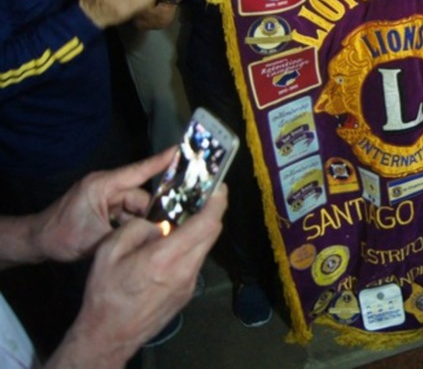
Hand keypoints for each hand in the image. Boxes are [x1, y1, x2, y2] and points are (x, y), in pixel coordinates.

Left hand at [31, 148, 177, 263]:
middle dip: (152, 211)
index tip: (183, 149)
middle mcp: (107, 187)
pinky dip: (132, 224)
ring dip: (140, 221)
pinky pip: (127, 213)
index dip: (162, 160)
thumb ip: (127, 233)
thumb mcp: (96, 238)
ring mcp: (105, 197)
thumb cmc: (60, 236)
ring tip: (153, 236)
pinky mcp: (105, 208)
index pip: (139, 170)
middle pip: (140, 195)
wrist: (36, 243)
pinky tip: (139, 236)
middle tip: (171, 226)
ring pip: (135, 206)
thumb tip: (156, 233)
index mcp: (103, 185)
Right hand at [55, 185, 225, 366]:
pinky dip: (191, 249)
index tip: (218, 187)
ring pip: (205, 248)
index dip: (217, 202)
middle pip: (213, 233)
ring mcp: (189, 284)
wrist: (109, 335)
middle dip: (212, 212)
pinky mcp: (187, 293)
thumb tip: (158, 224)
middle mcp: (184, 270)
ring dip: (200, 231)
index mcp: (165, 257)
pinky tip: (173, 247)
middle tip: (202, 198)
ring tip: (183, 221)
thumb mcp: (109, 252)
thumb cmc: (105, 293)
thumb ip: (137, 229)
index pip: (207, 223)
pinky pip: (195, 262)